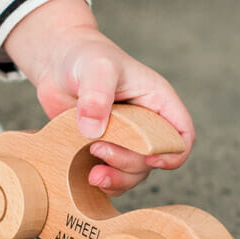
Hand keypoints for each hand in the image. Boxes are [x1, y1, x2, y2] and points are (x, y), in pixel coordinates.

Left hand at [2, 0, 192, 195]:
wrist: (57, 62)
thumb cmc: (85, 56)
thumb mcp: (96, 68)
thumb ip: (97, 96)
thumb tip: (93, 133)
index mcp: (157, 101)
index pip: (182, 135)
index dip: (173, 153)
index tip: (150, 158)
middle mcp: (145, 123)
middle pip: (154, 159)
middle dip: (129, 163)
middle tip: (98, 149)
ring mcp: (125, 139)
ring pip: (134, 173)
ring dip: (117, 179)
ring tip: (92, 174)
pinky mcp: (104, 148)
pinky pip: (113, 176)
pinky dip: (104, 183)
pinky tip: (87, 177)